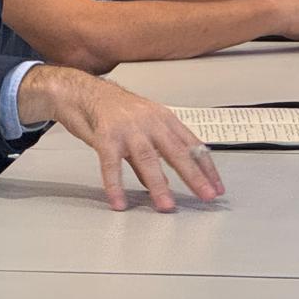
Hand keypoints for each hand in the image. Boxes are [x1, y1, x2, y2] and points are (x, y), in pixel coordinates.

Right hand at [18, 66, 224, 211]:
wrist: (82, 92)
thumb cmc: (112, 110)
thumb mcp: (140, 129)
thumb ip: (153, 156)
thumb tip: (164, 183)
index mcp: (163, 118)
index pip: (192, 144)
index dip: (206, 167)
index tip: (216, 187)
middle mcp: (149, 121)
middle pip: (175, 151)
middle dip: (193, 176)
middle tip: (205, 195)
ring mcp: (127, 129)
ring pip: (148, 159)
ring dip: (158, 185)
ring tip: (166, 206)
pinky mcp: (105, 137)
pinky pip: (111, 165)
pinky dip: (115, 185)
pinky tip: (119, 201)